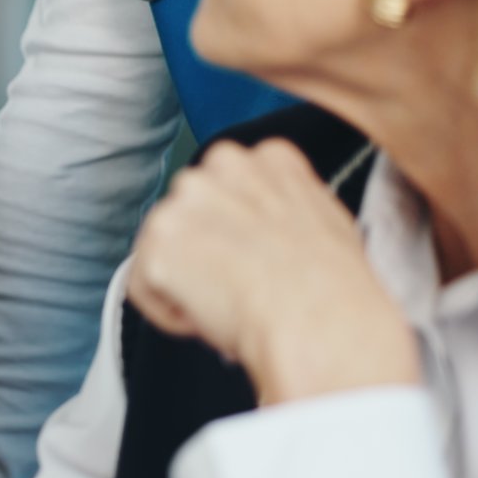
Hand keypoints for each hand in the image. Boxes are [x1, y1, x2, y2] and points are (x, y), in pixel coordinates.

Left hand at [127, 139, 418, 405]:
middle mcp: (221, 165)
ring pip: (162, 249)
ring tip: (229, 307)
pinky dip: (168, 312)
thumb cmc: (334, 290)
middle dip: (202, 252)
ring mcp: (184, 202)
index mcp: (270, 158)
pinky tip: (207, 320)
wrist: (318, 319)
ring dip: (186, 282)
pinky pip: (142, 287)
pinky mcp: (157, 244)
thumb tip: (272, 227)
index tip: (250, 260)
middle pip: (188, 213)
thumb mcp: (327, 223)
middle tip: (235, 289)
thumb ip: (288, 206)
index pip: (227, 186)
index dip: (235, 232)